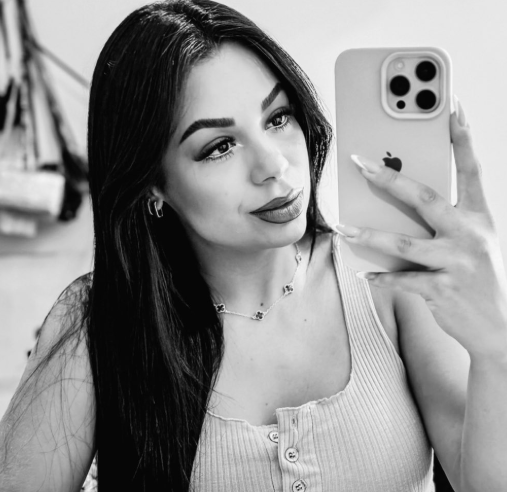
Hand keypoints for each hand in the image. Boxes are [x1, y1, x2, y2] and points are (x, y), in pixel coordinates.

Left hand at [335, 98, 506, 359]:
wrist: (502, 327)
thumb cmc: (482, 277)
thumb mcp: (474, 242)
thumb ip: (443, 222)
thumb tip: (396, 207)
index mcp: (480, 217)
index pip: (472, 169)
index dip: (462, 137)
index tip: (450, 106)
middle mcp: (470, 235)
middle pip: (424, 198)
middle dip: (389, 179)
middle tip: (361, 162)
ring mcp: (456, 263)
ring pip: (402, 242)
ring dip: (368, 234)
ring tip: (342, 226)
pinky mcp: (441, 290)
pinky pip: (401, 279)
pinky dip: (381, 276)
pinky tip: (363, 272)